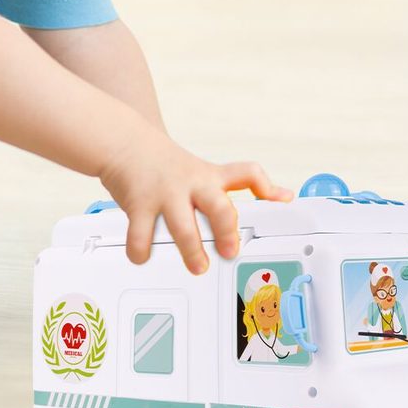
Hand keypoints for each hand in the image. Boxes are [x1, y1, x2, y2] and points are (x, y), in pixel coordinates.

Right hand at [98, 127, 291, 274]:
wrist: (124, 141)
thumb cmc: (165, 163)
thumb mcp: (201, 170)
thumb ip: (233, 184)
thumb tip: (280, 195)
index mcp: (209, 177)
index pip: (246, 174)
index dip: (267, 188)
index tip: (283, 200)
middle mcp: (191, 184)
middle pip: (220, 206)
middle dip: (228, 232)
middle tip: (231, 252)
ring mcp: (166, 194)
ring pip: (184, 228)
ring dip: (192, 251)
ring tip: (197, 266)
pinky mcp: (139, 204)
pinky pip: (141, 235)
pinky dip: (142, 251)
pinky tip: (143, 256)